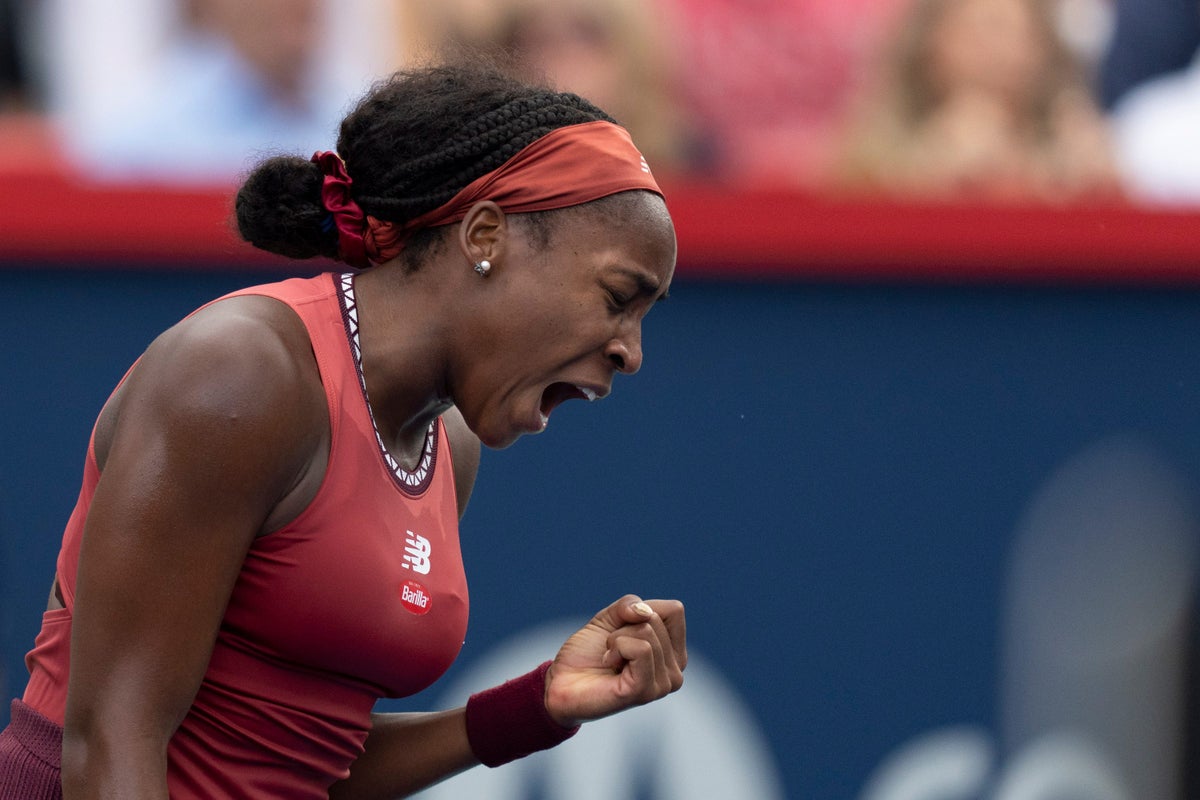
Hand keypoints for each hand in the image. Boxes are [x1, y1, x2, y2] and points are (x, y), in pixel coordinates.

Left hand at [544, 595, 686, 727]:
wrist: (562, 682)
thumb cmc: (588, 653)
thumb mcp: (609, 617)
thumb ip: (629, 605)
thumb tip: (644, 612)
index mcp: (673, 654)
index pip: (674, 610)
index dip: (641, 610)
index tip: (623, 630)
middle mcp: (674, 672)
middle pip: (657, 619)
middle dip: (625, 626)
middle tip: (611, 649)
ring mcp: (662, 685)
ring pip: (647, 631)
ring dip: (617, 638)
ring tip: (609, 659)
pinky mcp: (645, 691)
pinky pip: (641, 649)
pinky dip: (618, 647)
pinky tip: (608, 664)